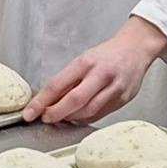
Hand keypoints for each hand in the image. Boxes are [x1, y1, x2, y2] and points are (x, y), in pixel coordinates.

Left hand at [25, 19, 166, 125]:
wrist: (136, 49)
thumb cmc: (107, 55)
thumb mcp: (83, 60)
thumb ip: (68, 81)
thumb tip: (47, 101)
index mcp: (86, 62)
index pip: (58, 85)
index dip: (41, 102)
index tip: (30, 112)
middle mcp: (101, 75)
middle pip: (75, 101)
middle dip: (56, 114)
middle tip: (45, 118)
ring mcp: (115, 89)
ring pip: (88, 112)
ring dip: (70, 118)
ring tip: (61, 116)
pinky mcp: (124, 99)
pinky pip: (100, 115)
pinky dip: (85, 118)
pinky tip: (78, 116)